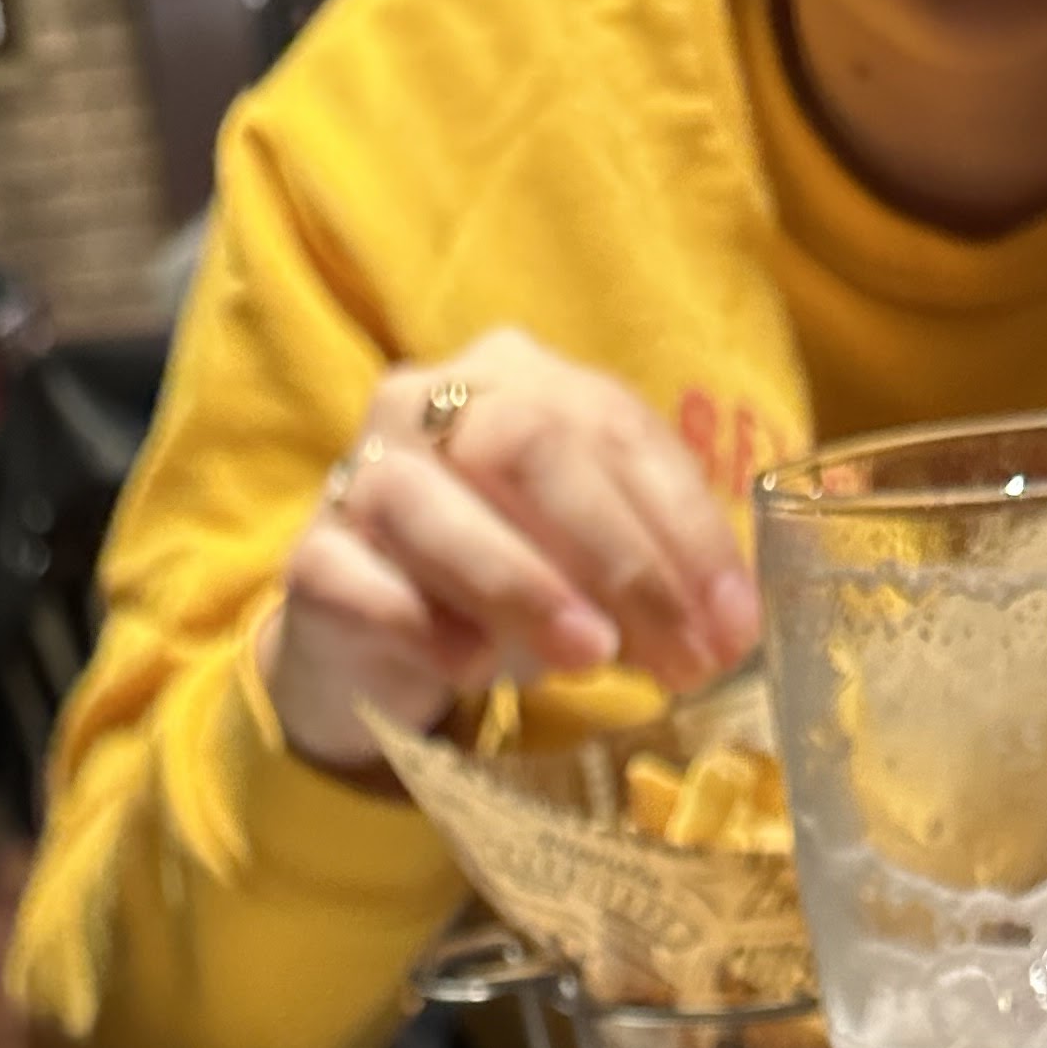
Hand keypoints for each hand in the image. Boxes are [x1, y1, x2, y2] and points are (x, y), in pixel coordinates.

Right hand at [261, 327, 760, 775]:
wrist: (370, 637)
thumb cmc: (498, 584)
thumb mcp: (587, 563)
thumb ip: (653, 570)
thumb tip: (730, 630)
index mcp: (516, 379)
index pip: (612, 426)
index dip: (684, 525)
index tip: (734, 622)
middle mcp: (428, 404)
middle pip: (528, 447)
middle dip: (620, 555)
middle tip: (679, 653)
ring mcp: (361, 476)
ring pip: (435, 507)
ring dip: (524, 584)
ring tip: (591, 659)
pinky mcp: (312, 559)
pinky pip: (360, 580)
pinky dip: (423, 623)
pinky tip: (472, 669)